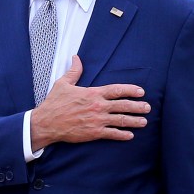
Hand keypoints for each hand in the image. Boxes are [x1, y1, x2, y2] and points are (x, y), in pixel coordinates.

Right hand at [30, 56, 149, 150]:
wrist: (46, 123)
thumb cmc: (54, 103)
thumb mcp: (63, 83)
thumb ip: (74, 71)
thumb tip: (76, 58)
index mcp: (92, 93)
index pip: (116, 90)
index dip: (130, 90)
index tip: (141, 91)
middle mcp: (97, 106)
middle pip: (123, 105)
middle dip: (137, 106)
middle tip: (148, 107)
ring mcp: (97, 120)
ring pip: (120, 120)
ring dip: (134, 121)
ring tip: (144, 122)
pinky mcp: (93, 133)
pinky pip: (112, 134)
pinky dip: (122, 135)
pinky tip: (130, 136)